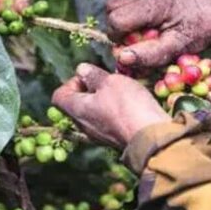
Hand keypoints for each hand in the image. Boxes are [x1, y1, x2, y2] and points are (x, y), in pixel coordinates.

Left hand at [51, 63, 170, 148]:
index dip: (71, 82)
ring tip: (120, 90)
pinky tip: (129, 104)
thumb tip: (81, 70)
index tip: (89, 76)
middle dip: (89, 89)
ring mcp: (98, 135)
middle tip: (106, 81)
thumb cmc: (127, 106)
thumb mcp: (110, 81)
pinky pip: (107, 122)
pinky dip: (113, 111)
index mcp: (76, 111)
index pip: (59, 96)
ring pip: (92, 114)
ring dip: (103, 100)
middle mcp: (83, 126)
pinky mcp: (114, 139)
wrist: (151, 136)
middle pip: (76, 105)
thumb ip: (93, 75)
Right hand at [106, 0, 210, 67]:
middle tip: (142, 40)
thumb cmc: (203, 31)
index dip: (121, 39)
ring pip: (116, 2)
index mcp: (153, 2)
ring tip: (147, 30)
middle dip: (120, 28)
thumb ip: (149, 54)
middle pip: (111, 8)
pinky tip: (152, 21)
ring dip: (125, 19)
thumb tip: (122, 58)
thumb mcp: (178, 47)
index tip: (138, 48)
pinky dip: (133, 12)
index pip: (116, 21)